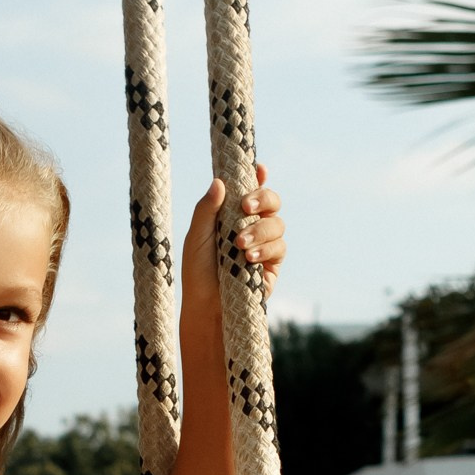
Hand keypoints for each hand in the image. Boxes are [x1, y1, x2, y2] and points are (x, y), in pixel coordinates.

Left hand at [183, 168, 285, 302]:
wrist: (206, 305)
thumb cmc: (197, 270)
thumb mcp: (196, 237)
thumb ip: (206, 210)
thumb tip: (219, 182)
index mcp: (234, 214)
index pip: (251, 189)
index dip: (259, 177)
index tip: (259, 170)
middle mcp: (253, 225)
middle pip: (272, 201)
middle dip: (263, 199)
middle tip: (246, 206)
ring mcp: (265, 243)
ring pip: (277, 224)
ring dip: (259, 230)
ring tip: (239, 244)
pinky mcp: (273, 264)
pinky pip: (279, 247)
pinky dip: (265, 250)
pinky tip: (248, 259)